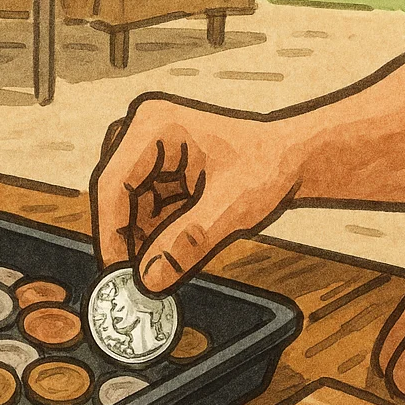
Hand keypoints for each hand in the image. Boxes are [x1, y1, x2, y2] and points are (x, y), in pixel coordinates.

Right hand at [90, 94, 301, 292]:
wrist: (293, 158)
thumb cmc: (270, 165)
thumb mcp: (232, 206)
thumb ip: (188, 243)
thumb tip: (149, 279)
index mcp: (155, 125)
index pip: (113, 184)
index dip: (111, 232)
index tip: (117, 273)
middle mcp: (144, 131)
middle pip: (115, 195)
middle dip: (126, 237)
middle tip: (135, 279)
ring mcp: (150, 149)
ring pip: (128, 205)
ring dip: (141, 239)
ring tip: (162, 268)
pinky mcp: (158, 168)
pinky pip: (144, 207)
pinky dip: (155, 233)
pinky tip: (173, 251)